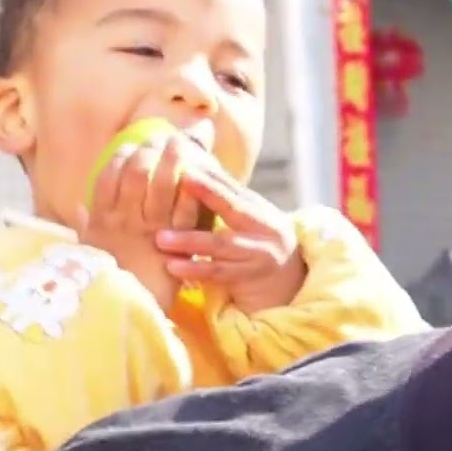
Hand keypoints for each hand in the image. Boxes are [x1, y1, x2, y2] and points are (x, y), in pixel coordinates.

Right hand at [73, 133, 203, 309]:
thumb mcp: (88, 256)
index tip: (130, 144)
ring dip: (171, 162)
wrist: (130, 313)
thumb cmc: (109, 284)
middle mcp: (123, 222)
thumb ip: (84, 229)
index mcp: (101, 221)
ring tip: (180, 144)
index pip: (107, 177)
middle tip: (159, 138)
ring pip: (160, 186)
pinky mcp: (173, 243)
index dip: (120, 156)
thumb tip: (79, 208)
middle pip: (134, 174)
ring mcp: (149, 230)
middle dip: (147, 151)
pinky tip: (198, 176)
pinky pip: (184, 210)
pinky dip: (190, 190)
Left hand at [153, 160, 306, 314]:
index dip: (211, 178)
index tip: (187, 166)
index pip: (234, 189)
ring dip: (189, 240)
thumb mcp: (251, 223)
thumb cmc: (259, 248)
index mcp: (261, 211)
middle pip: (233, 208)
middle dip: (207, 193)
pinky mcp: (248, 279)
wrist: (290, 284)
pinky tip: (172, 266)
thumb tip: (195, 171)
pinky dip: (194, 269)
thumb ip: (229, 204)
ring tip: (160, 238)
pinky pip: (217, 273)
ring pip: (220, 244)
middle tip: (179, 181)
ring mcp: (258, 255)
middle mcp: (265, 230)